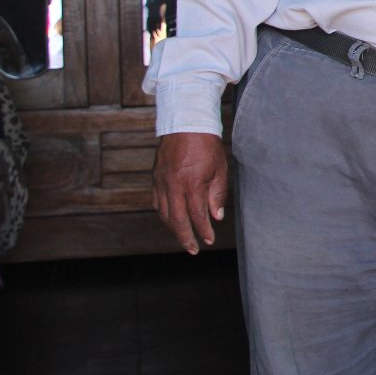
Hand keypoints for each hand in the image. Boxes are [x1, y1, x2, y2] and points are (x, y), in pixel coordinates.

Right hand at [152, 132, 227, 254]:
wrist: (186, 124)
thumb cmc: (207, 146)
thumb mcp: (220, 169)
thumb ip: (218, 194)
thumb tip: (216, 217)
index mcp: (192, 183)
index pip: (197, 215)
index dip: (203, 231)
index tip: (208, 240)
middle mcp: (174, 185)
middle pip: (177, 220)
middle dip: (185, 238)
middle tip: (192, 250)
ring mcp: (162, 182)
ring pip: (165, 214)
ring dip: (174, 228)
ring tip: (184, 237)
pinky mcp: (155, 178)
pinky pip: (158, 202)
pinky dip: (164, 214)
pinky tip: (172, 220)